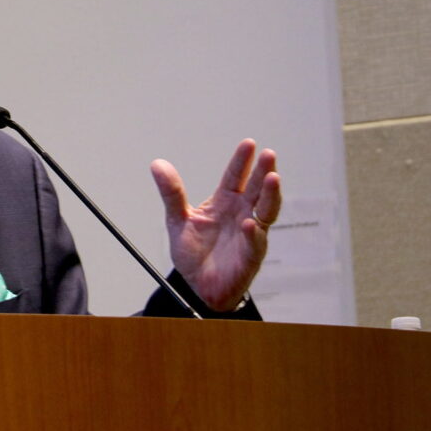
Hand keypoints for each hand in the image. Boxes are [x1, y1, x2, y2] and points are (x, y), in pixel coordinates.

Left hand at [152, 139, 280, 310]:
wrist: (198, 286)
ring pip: (266, 210)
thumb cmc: (193, 253)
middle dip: (264, 171)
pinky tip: (249, 223)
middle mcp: (241, 213)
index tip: (248, 144)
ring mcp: (249, 233)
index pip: (235, 177)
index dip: (242, 161)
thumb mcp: (177, 220)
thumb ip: (171, 193)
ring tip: (273, 178)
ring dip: (271, 195)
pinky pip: (254, 243)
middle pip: (257, 188)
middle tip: (268, 154)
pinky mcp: (250, 255)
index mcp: (224, 202)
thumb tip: (157, 164)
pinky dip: (252, 233)